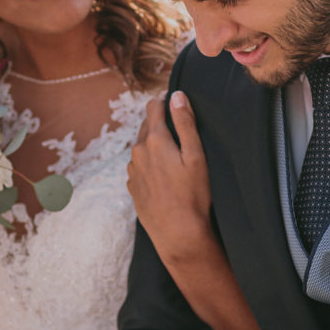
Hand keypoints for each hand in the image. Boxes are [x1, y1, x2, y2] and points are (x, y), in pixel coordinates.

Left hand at [127, 91, 214, 264]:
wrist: (178, 233)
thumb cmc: (193, 195)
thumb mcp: (196, 155)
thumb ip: (186, 123)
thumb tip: (177, 96)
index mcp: (155, 141)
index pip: (154, 107)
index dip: (164, 102)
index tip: (173, 102)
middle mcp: (138, 152)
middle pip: (147, 127)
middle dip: (160, 124)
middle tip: (178, 131)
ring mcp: (132, 171)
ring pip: (142, 148)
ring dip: (154, 146)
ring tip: (173, 157)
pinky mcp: (133, 187)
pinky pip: (139, 168)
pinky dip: (149, 165)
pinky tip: (164, 177)